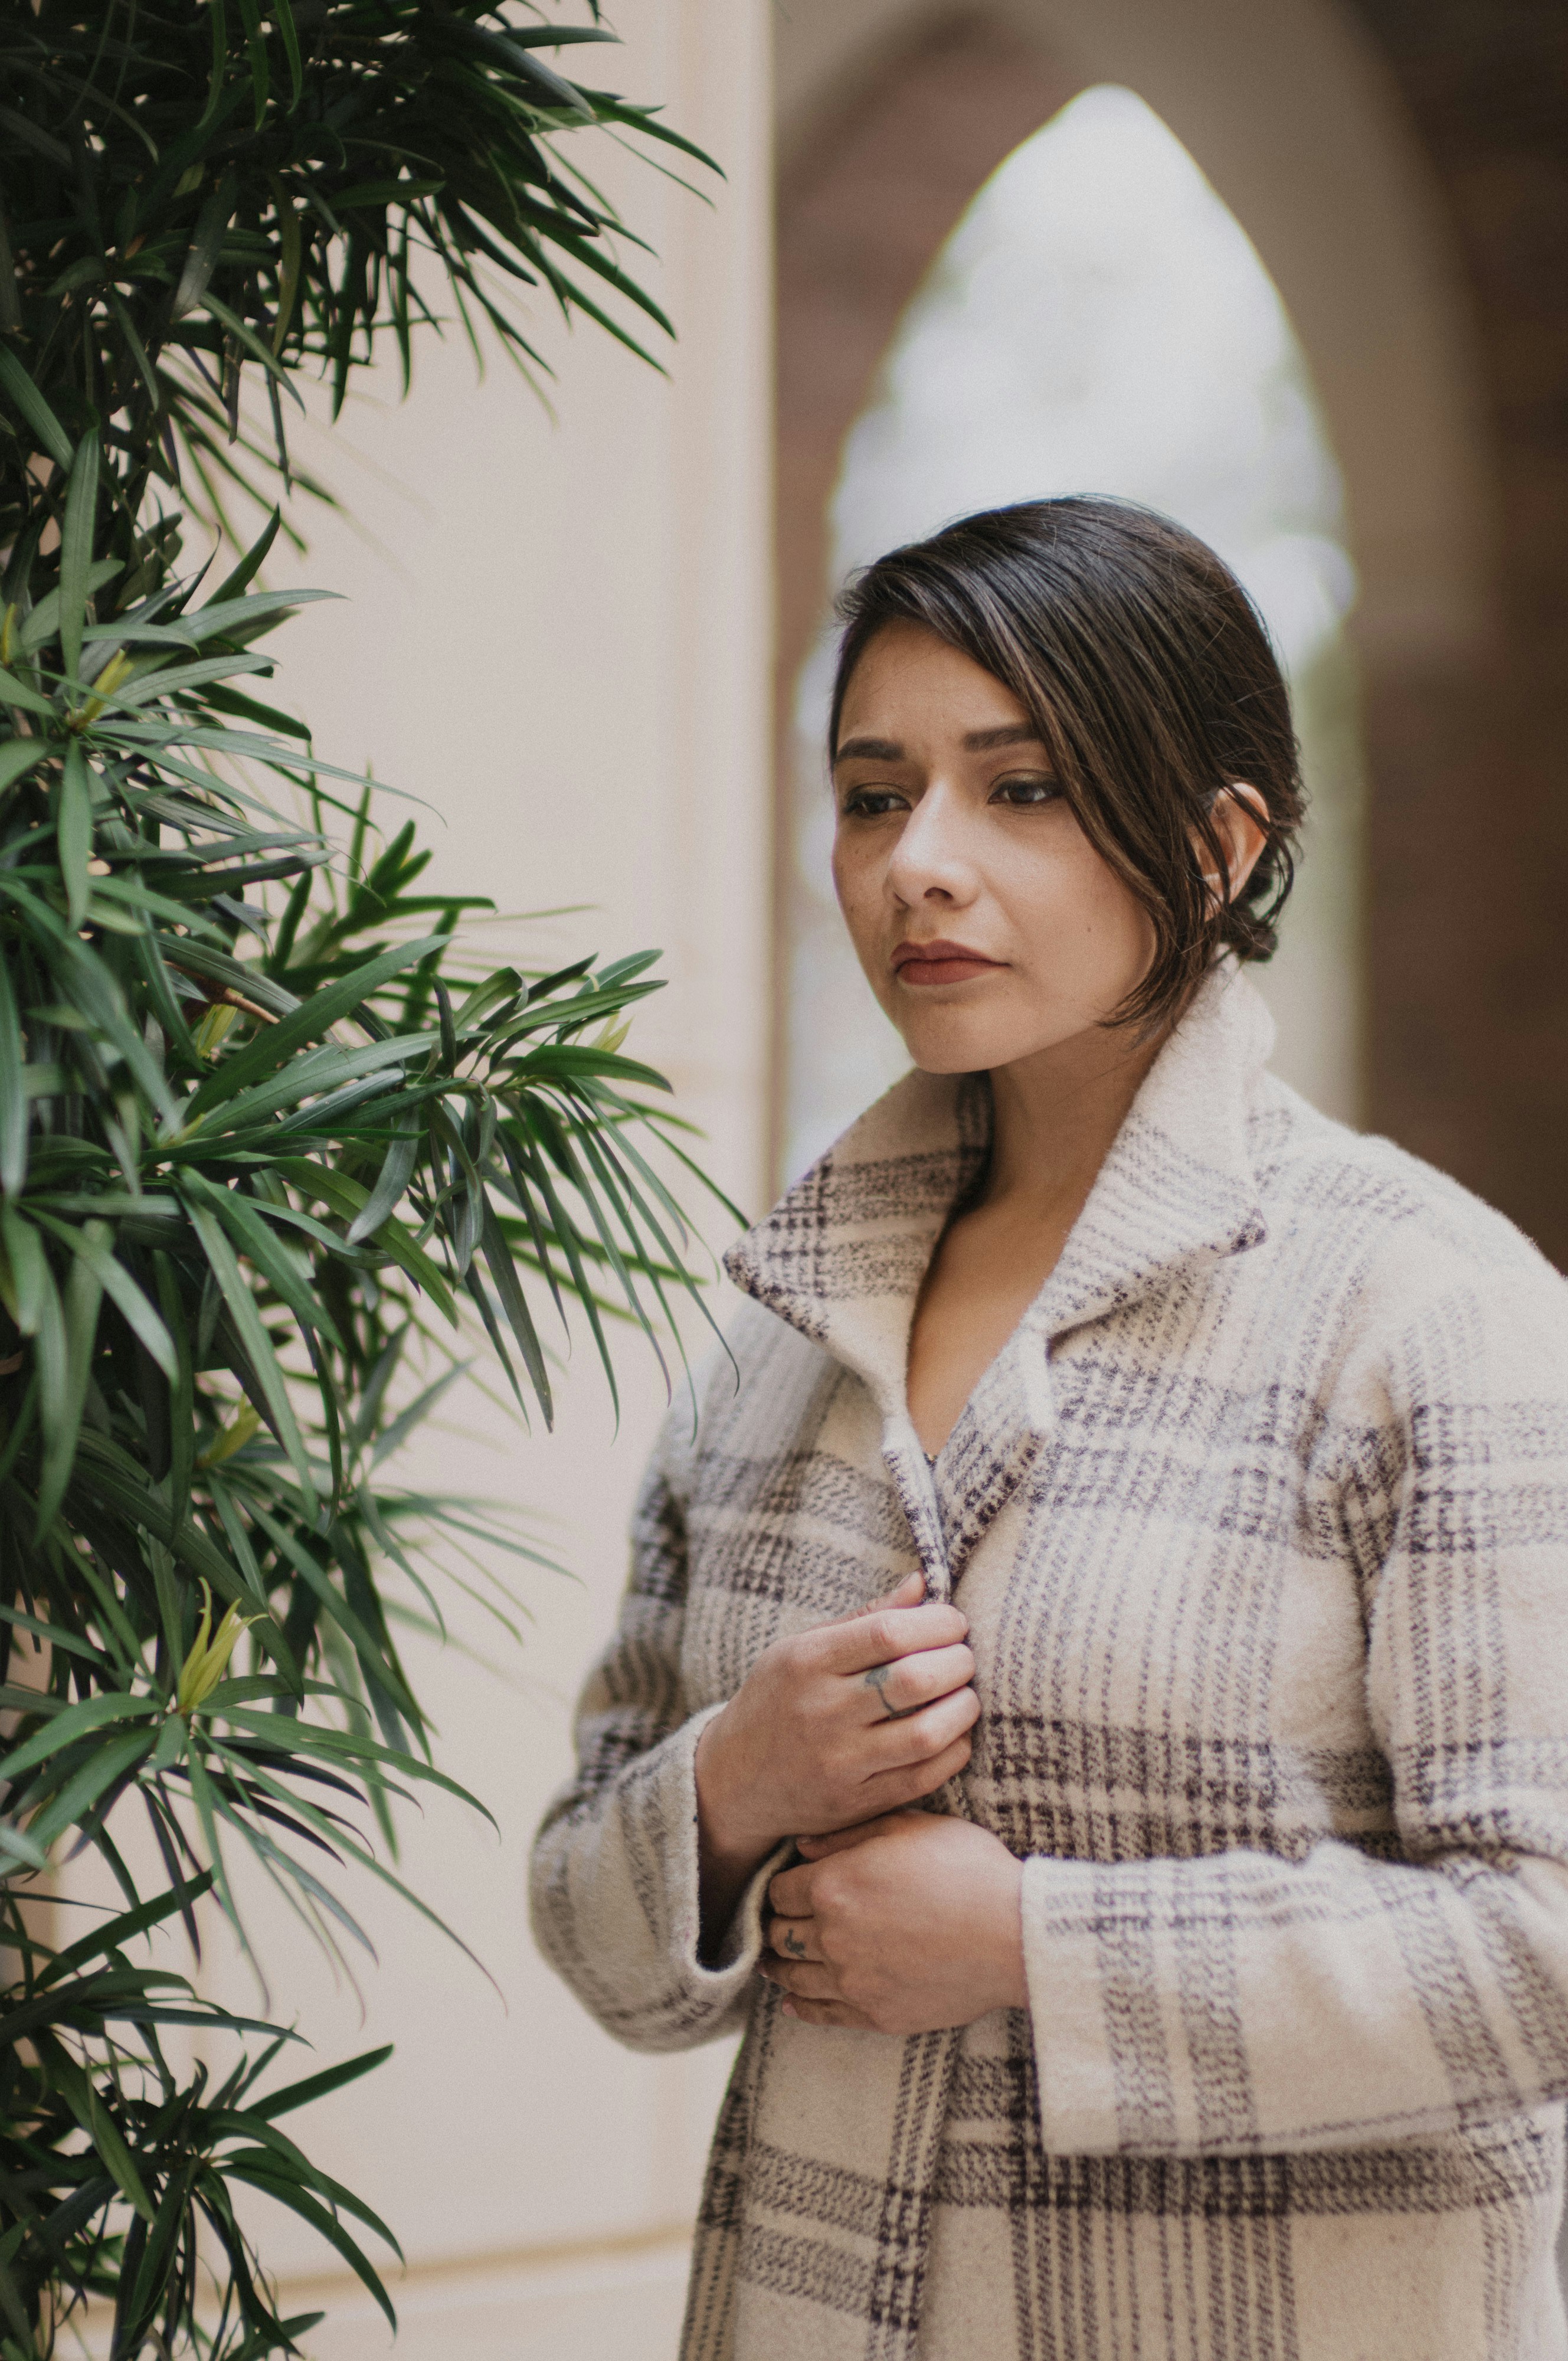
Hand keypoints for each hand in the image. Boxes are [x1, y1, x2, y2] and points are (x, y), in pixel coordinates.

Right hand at [694, 1574, 977, 1941]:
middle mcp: (821, 1712)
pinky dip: (954, 1751)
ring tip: (964, 1695)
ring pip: (927, 1733)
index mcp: (807, 1662)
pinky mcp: (855, 1803)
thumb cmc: (778, 1699)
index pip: (889, 1633)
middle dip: (958, 1662)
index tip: (953, 1622)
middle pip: (914, 1680)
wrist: (733, 1779)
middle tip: (964, 1657)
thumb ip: (864, 1618)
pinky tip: (953, 1734)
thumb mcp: (802, 1648)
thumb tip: (922, 1583)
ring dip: (963, 1709)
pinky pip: (924, 1777)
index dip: (937, 1622)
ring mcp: (839, 1763)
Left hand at [759, 1810, 1025, 2034]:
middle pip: (780, 1933)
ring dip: (780, 1968)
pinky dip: (800, 2010)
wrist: (1014, 1934)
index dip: (782, 1885)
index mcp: (833, 1885)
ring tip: (775, 1963)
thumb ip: (849, 1834)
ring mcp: (853, 1981)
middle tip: (780, 1923)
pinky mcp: (876, 2015)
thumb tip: (802, 1845)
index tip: (789, 1887)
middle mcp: (832, 1936)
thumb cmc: (967, 1869)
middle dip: (778, 1925)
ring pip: (794, 1977)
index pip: (779, 1890)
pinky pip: (822, 2015)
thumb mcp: (909, 1828)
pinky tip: (791, 2006)